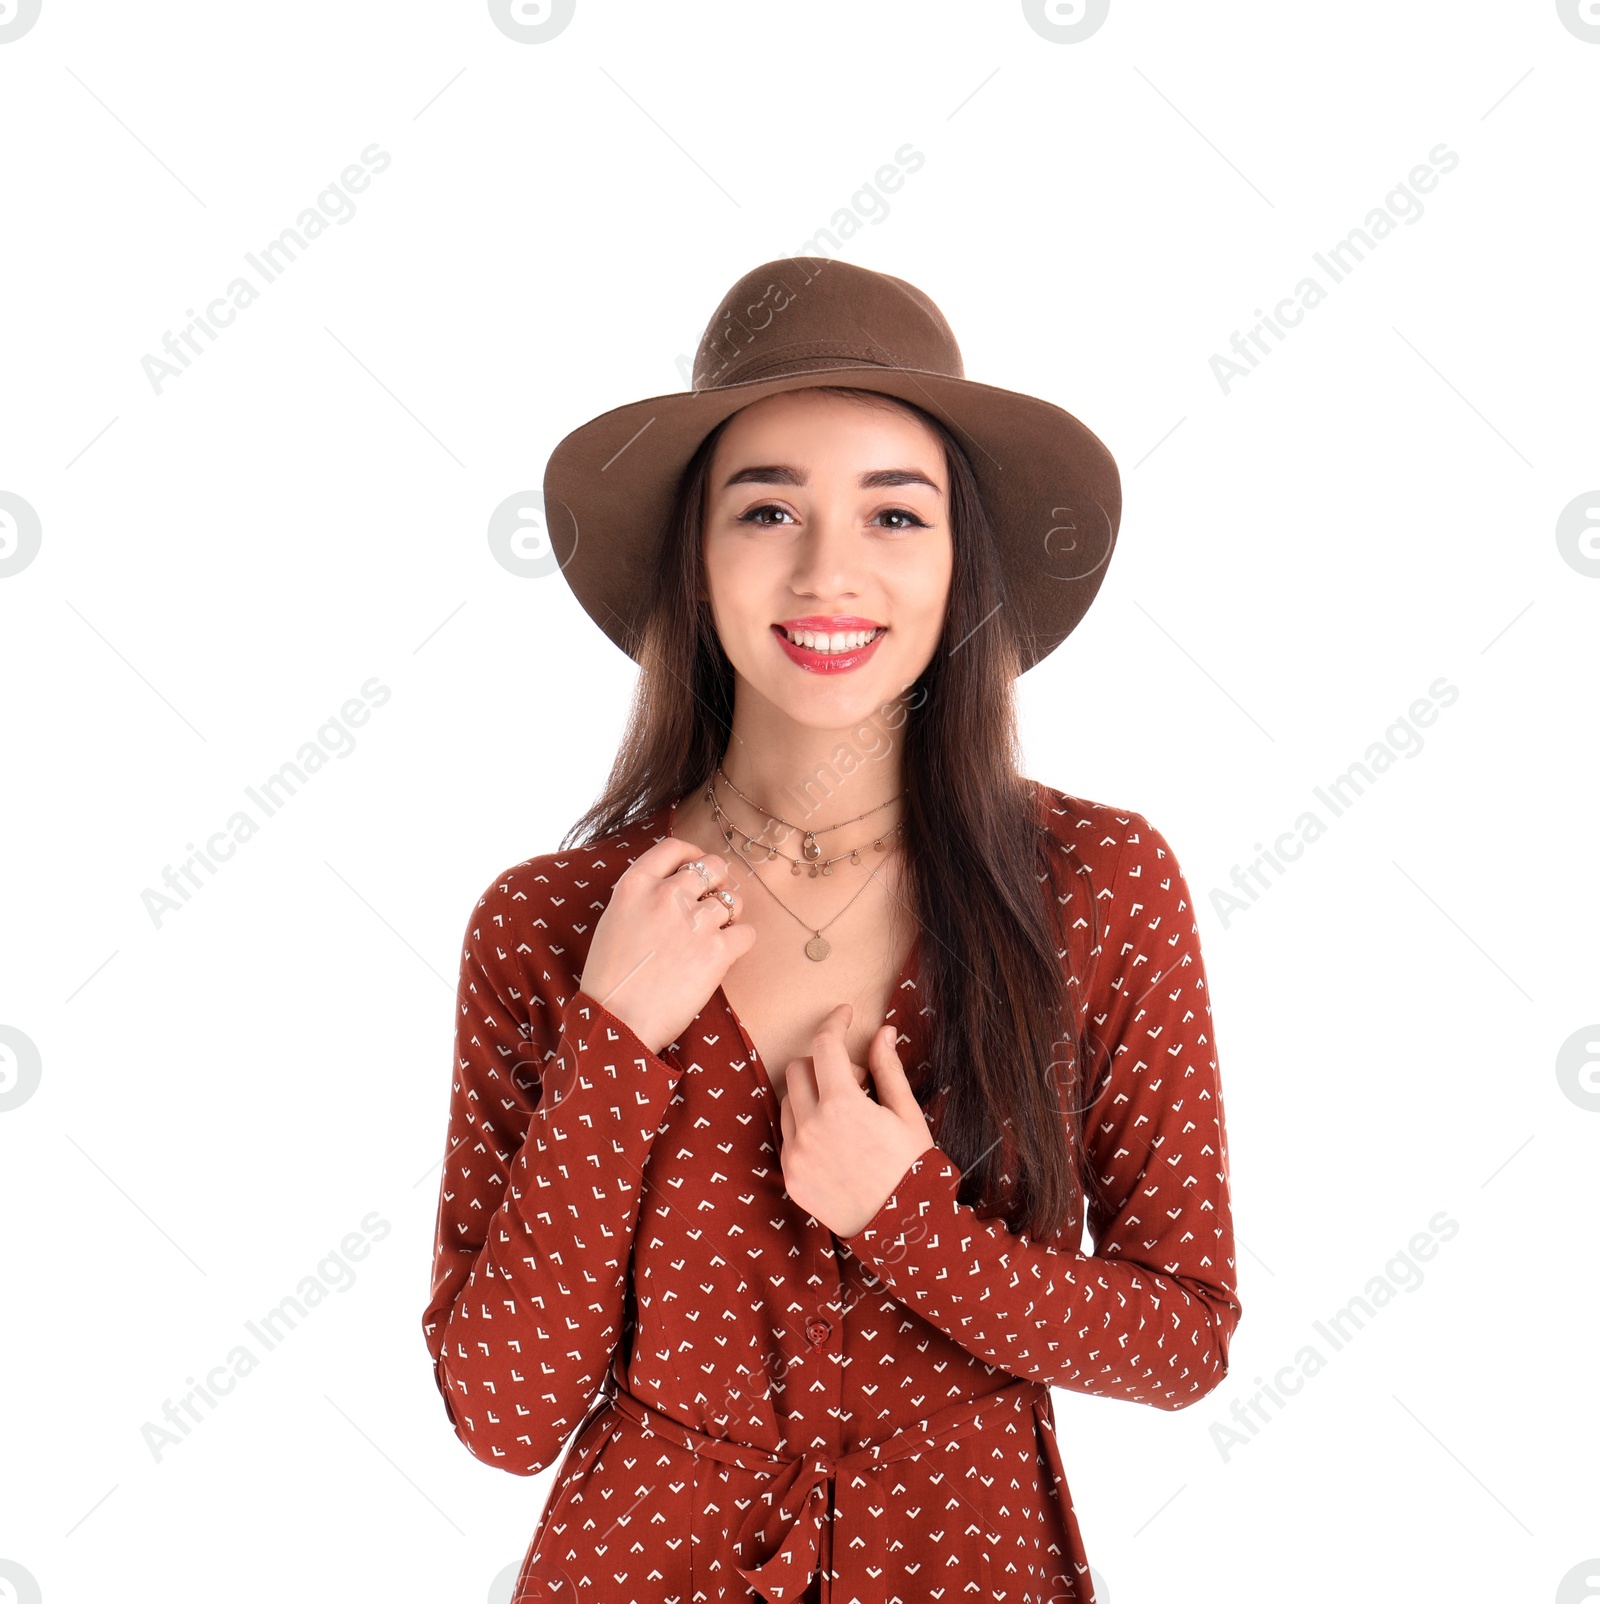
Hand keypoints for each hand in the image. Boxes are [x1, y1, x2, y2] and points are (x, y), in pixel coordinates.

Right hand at [577, 837, 756, 1054]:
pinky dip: (741, 942)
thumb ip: (642, 898)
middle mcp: (667, 895)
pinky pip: (746, 933)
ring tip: (715, 935)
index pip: (674, 847)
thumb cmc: (610, 979)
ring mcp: (695, 921)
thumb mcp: (614, 921)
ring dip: (729, 915)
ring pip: (733, 900)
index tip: (698, 866)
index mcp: (636, 885)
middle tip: (712, 903)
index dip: (693, 854)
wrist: (615, 1022)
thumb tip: (674, 888)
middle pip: (713, 867)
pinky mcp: (717, 951)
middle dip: (717, 883)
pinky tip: (725, 954)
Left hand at [778, 1003, 936, 1237]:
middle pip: (799, 1068)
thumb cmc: (912, 1169)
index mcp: (842, 1105)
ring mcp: (796, 1154)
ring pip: (788, 1100)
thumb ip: (888, 1069)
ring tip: (846, 1113)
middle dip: (824, 1062)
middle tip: (857, 1081)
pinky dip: (805, 1124)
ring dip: (811, 1094)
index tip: (844, 1015)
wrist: (902, 1229)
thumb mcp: (905, 1114)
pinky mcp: (790, 1176)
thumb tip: (883, 1032)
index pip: (825, 1045)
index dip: (834, 1023)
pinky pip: (787, 1134)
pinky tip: (834, 1138)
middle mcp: (810, 1127)